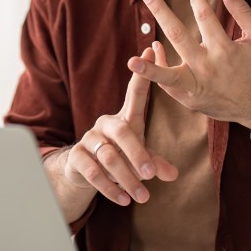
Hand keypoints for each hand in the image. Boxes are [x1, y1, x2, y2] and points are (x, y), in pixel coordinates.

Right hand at [61, 45, 177, 206]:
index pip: (135, 93)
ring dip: (126, 178)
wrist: (83, 172)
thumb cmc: (119, 156)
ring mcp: (89, 139)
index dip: (142, 76)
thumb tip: (173, 174)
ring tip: (142, 196)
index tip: (148, 51)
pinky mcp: (77, 156)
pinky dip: (109, 187)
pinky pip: (92, 171)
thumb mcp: (140, 157)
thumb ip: (155, 162)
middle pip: (122, 133)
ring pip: (108, 156)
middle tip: (151, 174)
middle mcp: (106, 124)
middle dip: (137, 154)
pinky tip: (122, 199)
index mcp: (124, 119)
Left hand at [127, 0, 250, 127]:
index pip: (205, 18)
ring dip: (148, 67)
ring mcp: (197, 86)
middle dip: (161, 11)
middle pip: (178, 35)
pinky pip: (168, 85)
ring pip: (167, 75)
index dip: (198, 2)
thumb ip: (242, 11)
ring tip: (130, 60)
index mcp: (225, 49)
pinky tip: (154, 51)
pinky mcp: (190, 99)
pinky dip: (158, 70)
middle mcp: (207, 67)